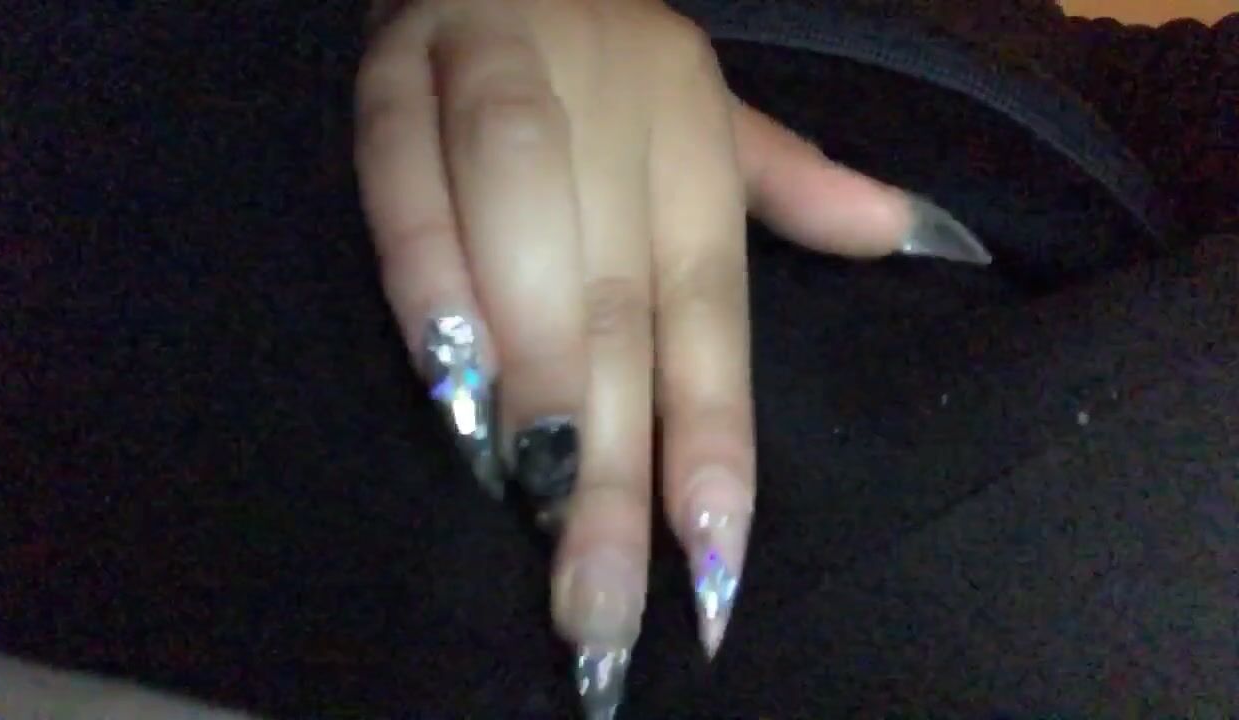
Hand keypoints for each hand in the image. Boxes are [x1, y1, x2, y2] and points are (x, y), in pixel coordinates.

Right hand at [354, 0, 988, 713]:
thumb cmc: (607, 52)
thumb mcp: (708, 111)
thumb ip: (791, 185)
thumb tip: (915, 239)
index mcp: (686, 148)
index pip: (711, 314)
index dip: (714, 439)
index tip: (712, 565)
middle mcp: (610, 122)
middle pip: (617, 306)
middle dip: (612, 463)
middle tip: (600, 605)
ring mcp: (502, 83)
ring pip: (525, 232)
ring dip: (534, 366)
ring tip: (543, 500)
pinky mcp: (398, 73)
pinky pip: (406, 175)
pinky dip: (424, 270)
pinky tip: (444, 377)